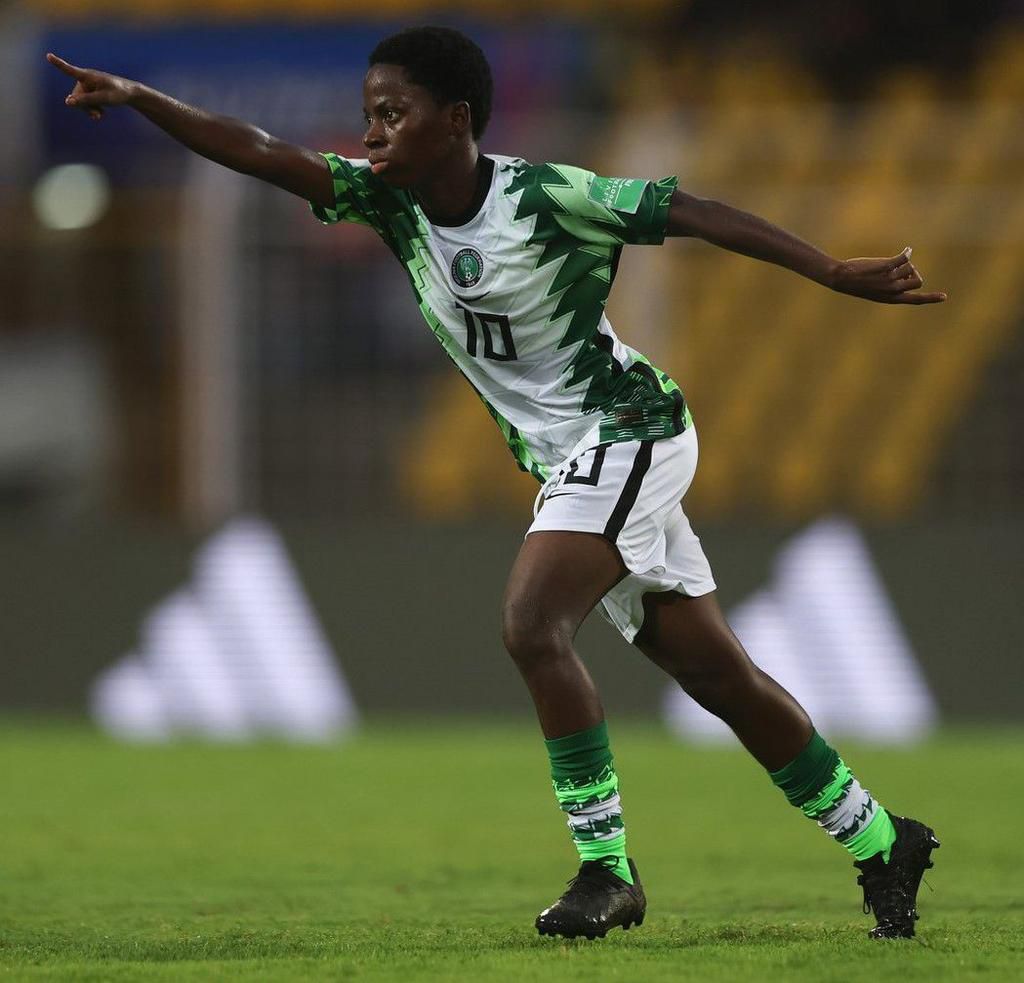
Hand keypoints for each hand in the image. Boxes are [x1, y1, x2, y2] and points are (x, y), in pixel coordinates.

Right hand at [47, 52, 137, 120]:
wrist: (129, 94)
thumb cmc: (118, 93)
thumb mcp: (103, 98)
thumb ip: (86, 100)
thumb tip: (67, 102)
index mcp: (88, 76)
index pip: (70, 70)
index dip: (59, 64)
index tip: (49, 55)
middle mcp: (84, 79)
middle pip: (75, 96)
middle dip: (85, 106)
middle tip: (98, 116)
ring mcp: (86, 85)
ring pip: (79, 101)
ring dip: (89, 109)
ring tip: (101, 114)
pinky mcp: (89, 91)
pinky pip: (84, 102)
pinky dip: (91, 108)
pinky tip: (100, 113)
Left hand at [830, 247, 946, 303]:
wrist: (842, 278)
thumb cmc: (857, 284)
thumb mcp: (876, 289)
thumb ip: (892, 284)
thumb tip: (908, 267)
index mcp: (890, 299)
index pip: (915, 300)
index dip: (931, 298)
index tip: (945, 297)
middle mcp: (892, 290)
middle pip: (918, 281)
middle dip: (914, 273)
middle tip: (903, 269)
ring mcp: (890, 278)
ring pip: (910, 267)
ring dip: (904, 263)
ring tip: (890, 264)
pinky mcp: (886, 266)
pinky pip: (904, 258)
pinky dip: (907, 253)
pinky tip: (907, 250)